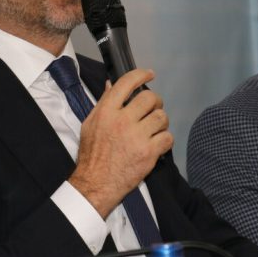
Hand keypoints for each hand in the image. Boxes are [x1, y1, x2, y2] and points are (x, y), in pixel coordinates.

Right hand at [68, 68, 172, 217]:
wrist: (96, 182)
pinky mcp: (148, 153)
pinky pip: (167, 137)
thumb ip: (103, 103)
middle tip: (152, 109)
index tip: (149, 74)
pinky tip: (157, 144)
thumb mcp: (90, 124)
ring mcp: (136, 137)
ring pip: (161, 117)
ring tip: (154, 128)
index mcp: (106, 111)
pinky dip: (165, 140)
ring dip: (161, 122)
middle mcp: (122, 121)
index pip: (127, 83)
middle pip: (150, 98)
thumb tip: (111, 84)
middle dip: (155, 102)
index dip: (141, 75)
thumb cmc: (92, 154)